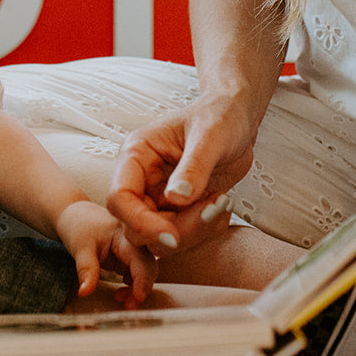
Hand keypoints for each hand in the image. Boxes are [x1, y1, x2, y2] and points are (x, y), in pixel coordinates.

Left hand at [54, 200, 158, 305]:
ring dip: (137, 288)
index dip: (143, 278)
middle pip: (148, 266)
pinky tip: (121, 293)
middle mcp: (134, 240)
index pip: (140, 257)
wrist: (76, 215)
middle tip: (129, 305)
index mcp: (125, 234)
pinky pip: (137, 274)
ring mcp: (133, 249)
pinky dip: (132, 286)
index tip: (139, 296)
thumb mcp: (79, 248)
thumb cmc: (79, 226)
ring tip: (121, 300)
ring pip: (145, 272)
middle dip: (142, 287)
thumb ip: (86, 269)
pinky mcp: (129, 257)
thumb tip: (85, 292)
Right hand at [107, 96, 256, 253]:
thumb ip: (193, 166)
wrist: (236, 122)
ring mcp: (157, 197)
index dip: (140, 222)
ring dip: (193, 232)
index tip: (172, 235)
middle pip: (137, 226)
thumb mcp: (210, 135)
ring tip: (221, 202)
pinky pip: (182, 236)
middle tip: (212, 211)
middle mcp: (140, 179)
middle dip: (176, 230)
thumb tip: (175, 197)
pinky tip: (222, 206)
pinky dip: (204, 230)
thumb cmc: (219, 117)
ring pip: (159, 238)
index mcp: (136, 154)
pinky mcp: (176, 211)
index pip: (119, 197)